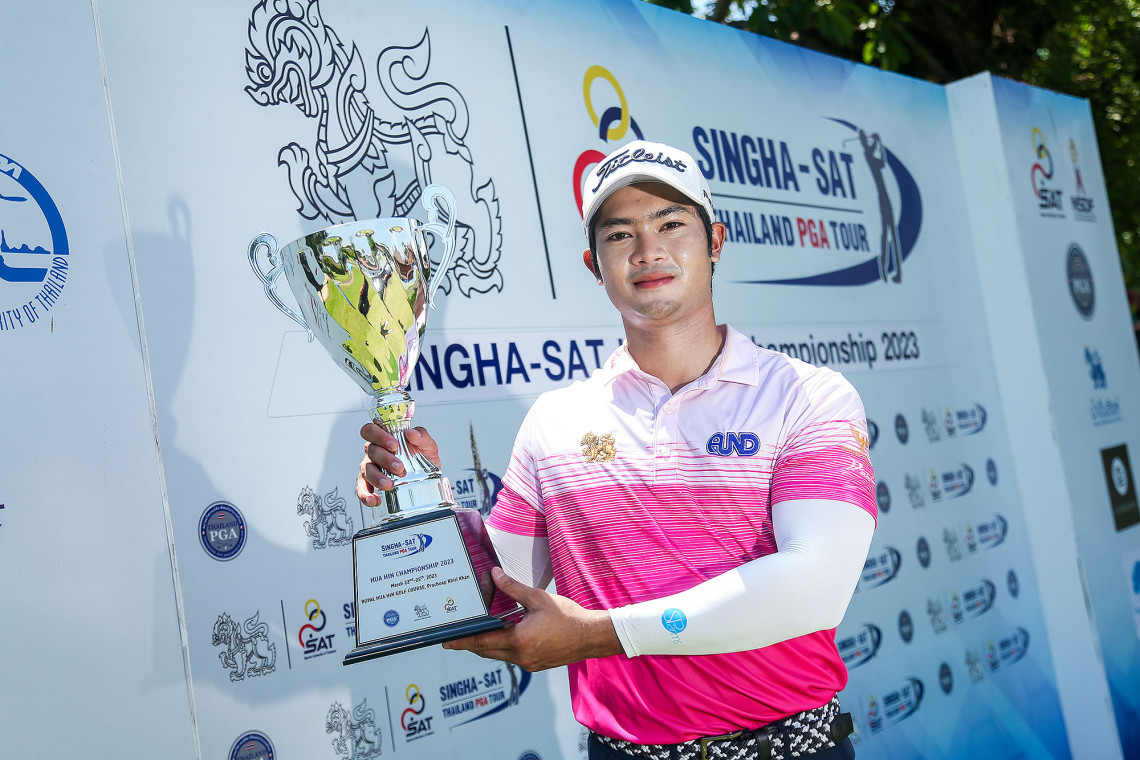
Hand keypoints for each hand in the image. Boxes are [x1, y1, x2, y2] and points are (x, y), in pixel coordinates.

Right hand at [356, 423, 440, 506]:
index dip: (379, 436)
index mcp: (383, 438)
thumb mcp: (427, 445)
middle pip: (371, 451)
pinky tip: (375, 500)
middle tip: (399, 468)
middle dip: (385, 459)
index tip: (394, 445)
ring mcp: (370, 468)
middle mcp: (374, 452)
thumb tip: (412, 433)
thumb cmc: (422, 458)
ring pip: (366, 470)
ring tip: (389, 484)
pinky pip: (362, 489)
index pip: (371, 430)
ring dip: (377, 477)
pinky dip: (366, 495)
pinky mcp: (370, 484)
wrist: (428, 479)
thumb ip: (421, 436)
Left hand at [442, 567, 621, 670]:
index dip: (461, 641)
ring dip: (487, 645)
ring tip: (479, 632)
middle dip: (471, 643)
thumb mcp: (538, 598)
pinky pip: (512, 657)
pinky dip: (503, 647)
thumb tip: (494, 575)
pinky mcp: (535, 665)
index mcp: (519, 640)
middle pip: (486, 651)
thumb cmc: (568, 617)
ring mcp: (528, 663)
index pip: (481, 642)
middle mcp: (520, 656)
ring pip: (498, 655)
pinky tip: (505, 634)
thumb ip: (513, 588)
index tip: (445, 642)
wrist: (591, 636)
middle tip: (456, 636)